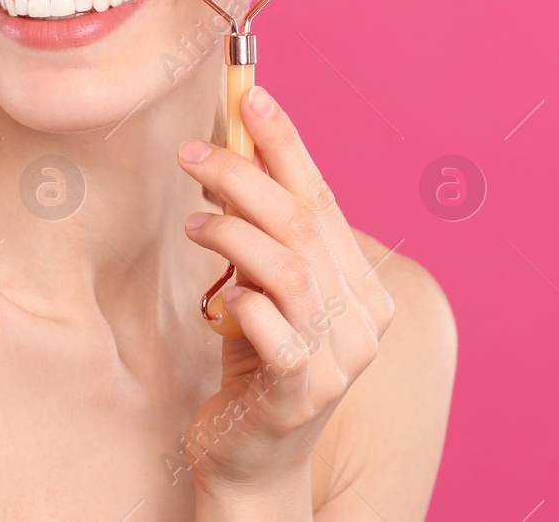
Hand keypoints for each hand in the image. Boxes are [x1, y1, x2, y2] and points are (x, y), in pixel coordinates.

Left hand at [176, 85, 394, 504]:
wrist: (251, 462)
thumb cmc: (254, 363)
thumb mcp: (260, 288)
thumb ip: (262, 232)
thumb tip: (238, 147)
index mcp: (363, 284)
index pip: (323, 197)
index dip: (287, 143)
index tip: (254, 96)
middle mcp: (364, 317)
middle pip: (303, 222)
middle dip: (245, 175)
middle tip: (194, 154)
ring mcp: (341, 357)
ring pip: (287, 265)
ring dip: (233, 231)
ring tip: (194, 222)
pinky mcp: (305, 391)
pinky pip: (271, 324)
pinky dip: (239, 299)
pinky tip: (216, 298)